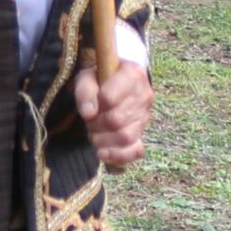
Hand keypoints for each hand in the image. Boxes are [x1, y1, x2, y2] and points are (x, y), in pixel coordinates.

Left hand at [75, 46, 151, 171]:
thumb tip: (89, 114)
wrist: (117, 83)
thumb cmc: (101, 79)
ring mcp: (145, 116)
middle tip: (89, 121)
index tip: (90, 103)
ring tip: (94, 134)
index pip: (111, 97)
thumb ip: (85, 91)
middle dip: (96, 124)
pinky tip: (103, 153)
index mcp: (133, 74)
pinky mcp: (142, 134)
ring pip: (125, 137)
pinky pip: (135, 151)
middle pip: (116, 120)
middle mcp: (144, 95)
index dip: (96, 104)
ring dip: (103, 139)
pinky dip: (118, 155)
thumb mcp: (88, 76)